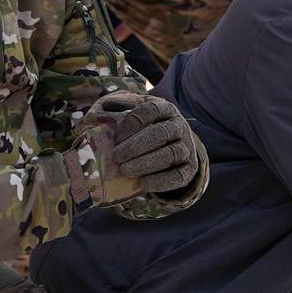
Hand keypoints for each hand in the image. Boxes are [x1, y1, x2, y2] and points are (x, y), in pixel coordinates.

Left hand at [70, 91, 205, 204]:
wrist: (169, 145)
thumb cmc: (145, 128)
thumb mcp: (134, 112)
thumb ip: (119, 108)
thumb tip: (101, 108)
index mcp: (165, 109)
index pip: (151, 110)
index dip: (133, 123)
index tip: (116, 137)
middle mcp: (179, 126)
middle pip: (161, 133)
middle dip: (136, 145)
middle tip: (116, 156)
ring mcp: (187, 147)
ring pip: (171, 154)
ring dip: (146, 163)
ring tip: (125, 171)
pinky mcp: (189, 168)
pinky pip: (179, 176)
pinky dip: (161, 181)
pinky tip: (143, 184)